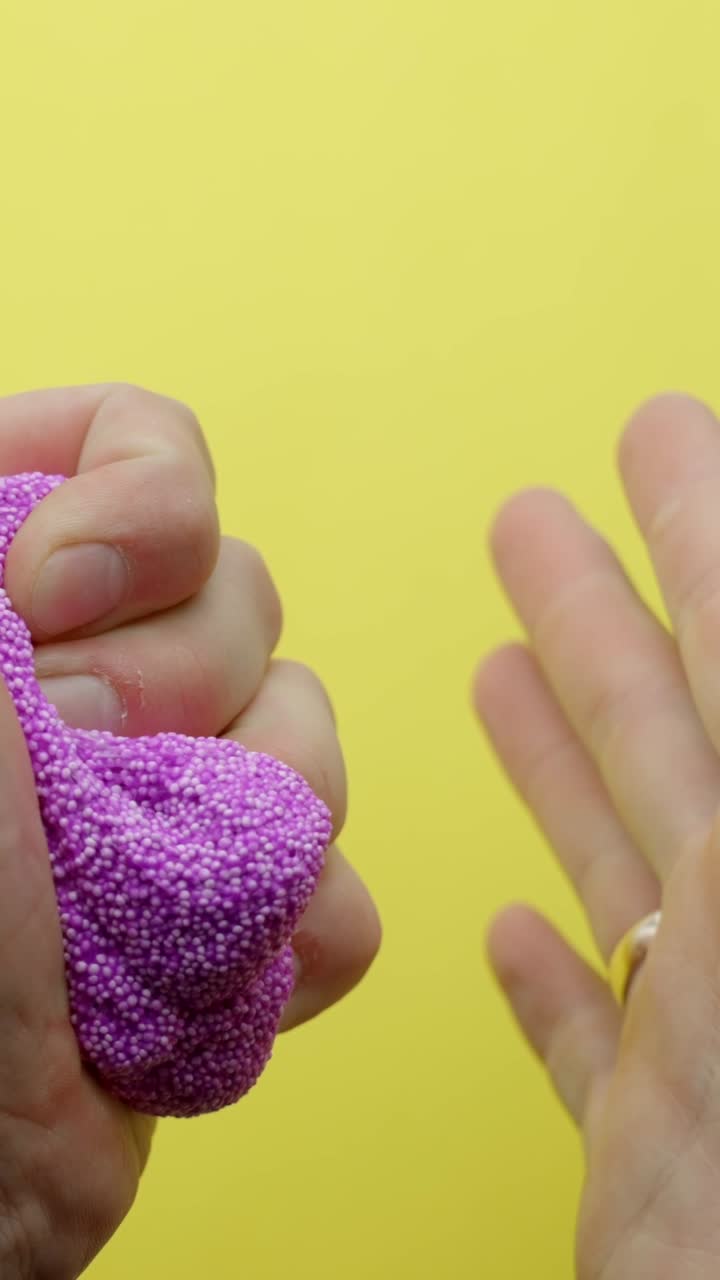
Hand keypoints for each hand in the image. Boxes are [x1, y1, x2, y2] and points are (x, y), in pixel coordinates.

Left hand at [0, 384, 379, 1277]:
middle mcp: (99, 673)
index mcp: (13, 587)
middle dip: (177, 685)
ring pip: (314, 728)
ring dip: (255, 813)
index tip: (60, 590)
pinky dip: (301, 933)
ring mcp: (176, 794)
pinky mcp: (234, 910)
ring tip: (147, 897)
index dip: (146, 504)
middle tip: (75, 770)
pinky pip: (348, 881)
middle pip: (246, 589)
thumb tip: (55, 519)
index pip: (142, 446)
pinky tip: (210, 977)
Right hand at [474, 395, 719, 1278]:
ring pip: (617, 856)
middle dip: (598, 612)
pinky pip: (591, 1035)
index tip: (660, 433)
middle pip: (664, 730)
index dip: (704, 526)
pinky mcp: (651, 1143)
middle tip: (531, 517)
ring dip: (556, 756)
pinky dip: (553, 977)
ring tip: (498, 664)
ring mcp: (705, 1032)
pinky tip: (518, 923)